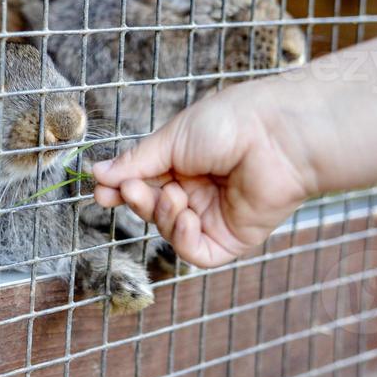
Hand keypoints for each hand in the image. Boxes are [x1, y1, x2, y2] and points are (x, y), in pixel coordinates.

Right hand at [92, 82, 317, 267]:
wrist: (277, 135)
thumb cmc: (230, 123)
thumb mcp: (172, 138)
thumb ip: (136, 162)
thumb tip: (98, 173)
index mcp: (183, 163)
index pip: (142, 184)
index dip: (120, 190)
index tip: (101, 192)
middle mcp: (197, 191)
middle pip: (152, 209)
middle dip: (138, 202)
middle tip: (131, 191)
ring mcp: (214, 216)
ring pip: (171, 232)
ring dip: (163, 216)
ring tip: (174, 195)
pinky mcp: (233, 238)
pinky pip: (197, 252)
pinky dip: (184, 239)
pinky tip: (188, 217)